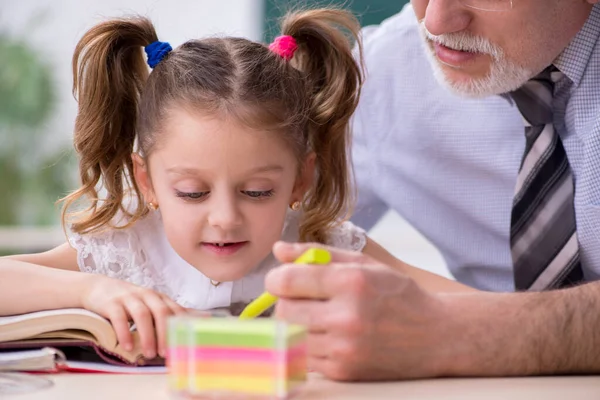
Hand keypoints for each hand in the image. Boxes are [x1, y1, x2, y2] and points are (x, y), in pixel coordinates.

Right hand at [79, 274, 185, 358]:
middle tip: (166, 353)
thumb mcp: (151, 304)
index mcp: (159, 298)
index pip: (175, 310)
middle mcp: (146, 295)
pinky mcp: (111, 303)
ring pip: (142, 314)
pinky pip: (119, 317)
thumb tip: (201, 318)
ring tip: (149, 354)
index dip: (181, 327)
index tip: (185, 345)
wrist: (97, 287)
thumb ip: (171, 312)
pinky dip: (124, 332)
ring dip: (147, 336)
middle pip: (161, 312)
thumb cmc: (129, 300)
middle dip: (165, 333)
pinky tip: (127, 347)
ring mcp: (128, 298)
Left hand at [265, 241, 452, 380]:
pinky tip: (328, 335)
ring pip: (290, 335)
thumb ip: (318, 254)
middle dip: (286, 301)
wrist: (435, 336)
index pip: (287, 281)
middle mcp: (347, 317)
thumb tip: (279, 250)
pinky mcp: (344, 371)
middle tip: (300, 298)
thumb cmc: (398, 295)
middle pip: (284, 311)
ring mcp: (345, 348)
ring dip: (296, 324)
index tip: (281, 280)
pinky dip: (308, 344)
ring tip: (318, 316)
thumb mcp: (364, 264)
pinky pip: (304, 356)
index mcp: (351, 283)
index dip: (276, 279)